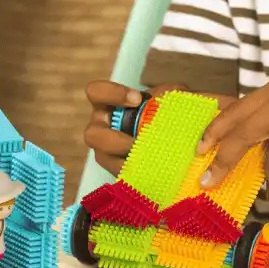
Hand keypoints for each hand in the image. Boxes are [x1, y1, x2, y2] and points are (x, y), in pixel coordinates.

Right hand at [84, 80, 237, 174]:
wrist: (176, 136)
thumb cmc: (166, 110)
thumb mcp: (171, 97)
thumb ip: (171, 93)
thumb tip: (175, 97)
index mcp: (110, 104)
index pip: (96, 92)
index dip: (111, 94)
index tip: (137, 99)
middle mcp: (102, 128)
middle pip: (92, 134)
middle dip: (115, 139)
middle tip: (138, 141)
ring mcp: (107, 152)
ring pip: (104, 158)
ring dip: (126, 159)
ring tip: (149, 158)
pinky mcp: (119, 171)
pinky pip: (121, 176)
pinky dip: (138, 173)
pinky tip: (156, 170)